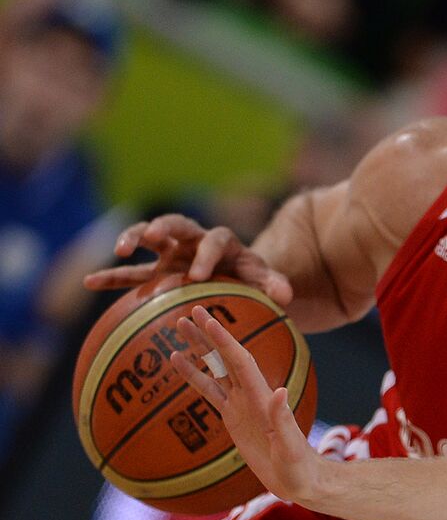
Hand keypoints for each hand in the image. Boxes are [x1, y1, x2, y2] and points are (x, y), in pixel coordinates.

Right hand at [84, 213, 292, 304]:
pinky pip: (131, 271)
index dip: (207, 254)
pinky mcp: (158, 270)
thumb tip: (284, 296)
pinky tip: (89, 282)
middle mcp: (194, 241)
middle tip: (152, 236)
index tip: (198, 275)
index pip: (215, 240)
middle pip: (177, 224)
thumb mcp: (265, 281)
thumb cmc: (253, 280)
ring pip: (148, 236)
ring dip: (133, 238)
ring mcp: (172, 253)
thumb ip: (273, 284)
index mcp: (223, 242)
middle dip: (163, 227)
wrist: (239, 280)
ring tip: (119, 250)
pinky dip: (112, 275)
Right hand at [170, 305, 320, 500]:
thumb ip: (283, 421)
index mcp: (262, 398)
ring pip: (215, 368)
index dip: (224, 341)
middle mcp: (251, 395)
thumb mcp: (290, 447)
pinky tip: (177, 361)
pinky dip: (193, 375)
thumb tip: (280, 391)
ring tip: (178, 325)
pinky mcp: (233, 416)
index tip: (208, 319)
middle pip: (226, 357)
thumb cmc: (298, 466)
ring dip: (198, 347)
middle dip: (209, 334)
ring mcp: (241, 404)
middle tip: (191, 309)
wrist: (301, 479)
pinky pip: (210, 391)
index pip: (240, 362)